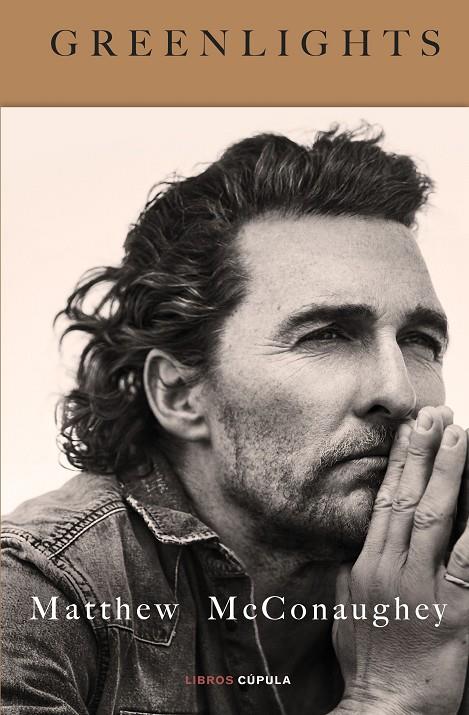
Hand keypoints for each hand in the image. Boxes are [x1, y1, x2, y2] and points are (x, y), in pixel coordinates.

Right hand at [333, 406, 468, 714]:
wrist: (384, 706)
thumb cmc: (368, 658)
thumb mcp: (351, 606)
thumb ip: (358, 567)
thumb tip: (366, 537)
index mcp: (367, 565)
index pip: (384, 500)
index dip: (398, 461)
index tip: (409, 428)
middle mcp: (390, 568)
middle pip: (407, 499)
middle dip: (422, 453)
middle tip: (435, 415)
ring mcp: (420, 588)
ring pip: (434, 519)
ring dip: (448, 474)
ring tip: (459, 437)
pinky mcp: (452, 612)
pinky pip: (468, 561)